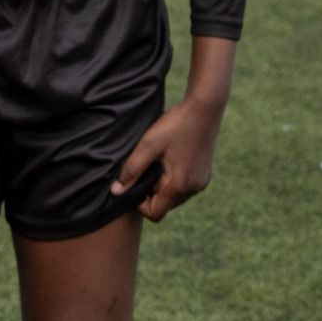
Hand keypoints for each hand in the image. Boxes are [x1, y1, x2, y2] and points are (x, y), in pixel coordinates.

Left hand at [112, 94, 227, 221]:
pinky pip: (185, 186)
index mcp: (179, 186)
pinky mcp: (205, 174)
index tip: (135, 180)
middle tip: (147, 165)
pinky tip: (171, 157)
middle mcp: (193, 189)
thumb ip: (131, 169)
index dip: (140, 203)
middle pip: (165, 205)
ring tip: (159, 160)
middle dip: (152, 191)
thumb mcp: (149, 144)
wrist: (205, 107)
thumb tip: (116, 191)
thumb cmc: (175, 124)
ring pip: (175, 196)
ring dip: (163, 184)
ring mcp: (202, 182)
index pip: (155, 213)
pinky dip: (175, 178)